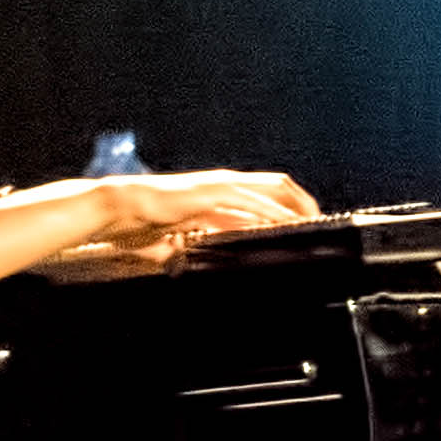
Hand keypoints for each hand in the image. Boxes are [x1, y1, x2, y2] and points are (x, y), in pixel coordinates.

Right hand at [54, 167, 320, 274]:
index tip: (308, 221)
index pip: (266, 190)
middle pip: (278, 184)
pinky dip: (268, 212)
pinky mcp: (209, 194)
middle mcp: (224, 184)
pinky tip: (283, 223)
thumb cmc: (144, 222)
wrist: (118, 208)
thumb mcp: (182, 235)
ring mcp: (218, 186)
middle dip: (303, 201)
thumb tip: (210, 256)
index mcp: (220, 191)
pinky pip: (247, 202)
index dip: (291, 203)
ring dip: (293, 206)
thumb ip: (200, 242)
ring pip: (268, 189)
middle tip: (321, 221)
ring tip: (313, 222)